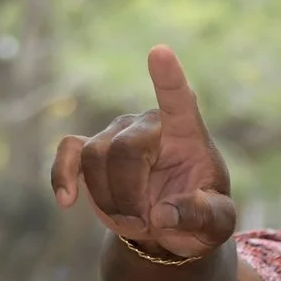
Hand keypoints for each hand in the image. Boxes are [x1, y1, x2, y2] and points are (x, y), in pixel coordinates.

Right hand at [53, 46, 237, 261]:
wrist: (171, 227)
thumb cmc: (200, 216)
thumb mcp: (216, 223)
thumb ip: (200, 216)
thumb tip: (163, 214)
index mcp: (186, 132)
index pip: (178, 99)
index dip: (168, 78)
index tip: (160, 53)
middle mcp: (147, 124)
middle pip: (124, 150)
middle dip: (129, 196)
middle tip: (145, 225)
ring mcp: (116, 134)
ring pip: (95, 159)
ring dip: (109, 201)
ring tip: (133, 222)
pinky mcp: (90, 152)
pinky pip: (68, 152)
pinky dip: (63, 176)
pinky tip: (67, 201)